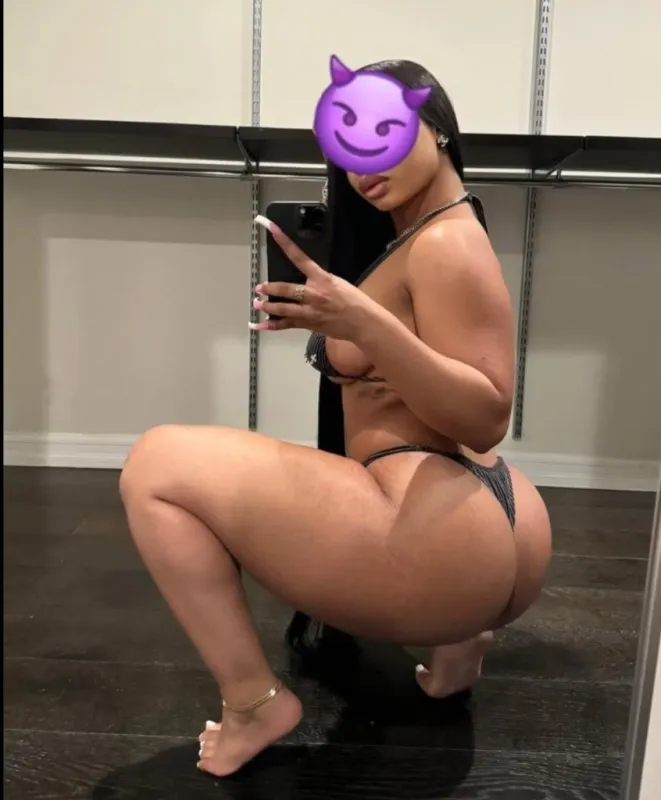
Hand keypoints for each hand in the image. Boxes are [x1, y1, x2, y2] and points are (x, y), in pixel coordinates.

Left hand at [250, 215, 375, 340]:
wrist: (363, 322)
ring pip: (283, 308)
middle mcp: (313, 294)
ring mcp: (309, 311)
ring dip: (268, 305)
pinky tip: (259, 325)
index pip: (299, 257)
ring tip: (257, 303)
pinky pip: (286, 325)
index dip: (284, 243)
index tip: (272, 229)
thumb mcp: (338, 283)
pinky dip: (271, 326)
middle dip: (270, 288)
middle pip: (285, 289)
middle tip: (259, 288)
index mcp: (322, 278)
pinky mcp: (308, 324)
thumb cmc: (354, 301)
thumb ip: (320, 280)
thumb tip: (306, 280)